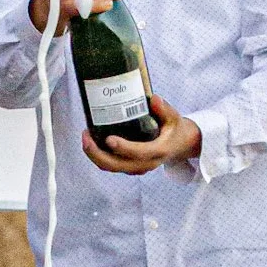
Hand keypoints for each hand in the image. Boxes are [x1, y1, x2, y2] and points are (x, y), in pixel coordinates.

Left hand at [83, 93, 202, 173]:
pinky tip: (91, 143)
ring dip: (95, 156)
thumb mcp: (175, 118)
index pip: (139, 153)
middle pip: (117, 165)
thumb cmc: (175, 130)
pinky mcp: (130, 166)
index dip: (123, 148)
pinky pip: (111, 166)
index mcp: (158, 151)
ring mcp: (137, 167)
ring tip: (85, 138)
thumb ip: (165, 109)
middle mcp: (146, 163)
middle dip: (98, 154)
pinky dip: (99, 157)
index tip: (110, 139)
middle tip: (86, 137)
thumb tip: (154, 99)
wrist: (181, 145)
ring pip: (111, 167)